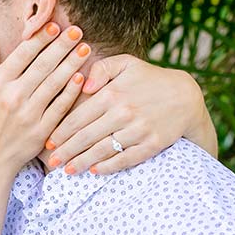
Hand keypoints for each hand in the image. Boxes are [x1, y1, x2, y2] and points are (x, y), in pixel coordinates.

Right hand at [0, 24, 89, 176]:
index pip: (22, 55)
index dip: (40, 39)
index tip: (54, 25)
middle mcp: (13, 97)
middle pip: (43, 65)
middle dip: (61, 45)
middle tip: (77, 30)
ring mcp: (29, 114)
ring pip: (54, 83)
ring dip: (72, 63)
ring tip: (85, 47)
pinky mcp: (42, 130)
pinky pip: (60, 106)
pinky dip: (71, 91)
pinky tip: (81, 76)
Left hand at [45, 54, 215, 174]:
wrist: (186, 96)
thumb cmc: (150, 78)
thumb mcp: (126, 63)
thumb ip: (101, 68)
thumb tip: (83, 85)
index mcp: (111, 93)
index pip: (78, 117)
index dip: (60, 132)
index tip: (48, 143)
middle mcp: (123, 113)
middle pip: (86, 137)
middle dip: (66, 152)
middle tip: (51, 162)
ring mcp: (138, 130)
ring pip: (102, 151)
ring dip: (82, 162)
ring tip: (68, 170)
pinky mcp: (152, 144)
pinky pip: (125, 159)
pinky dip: (108, 167)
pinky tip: (94, 171)